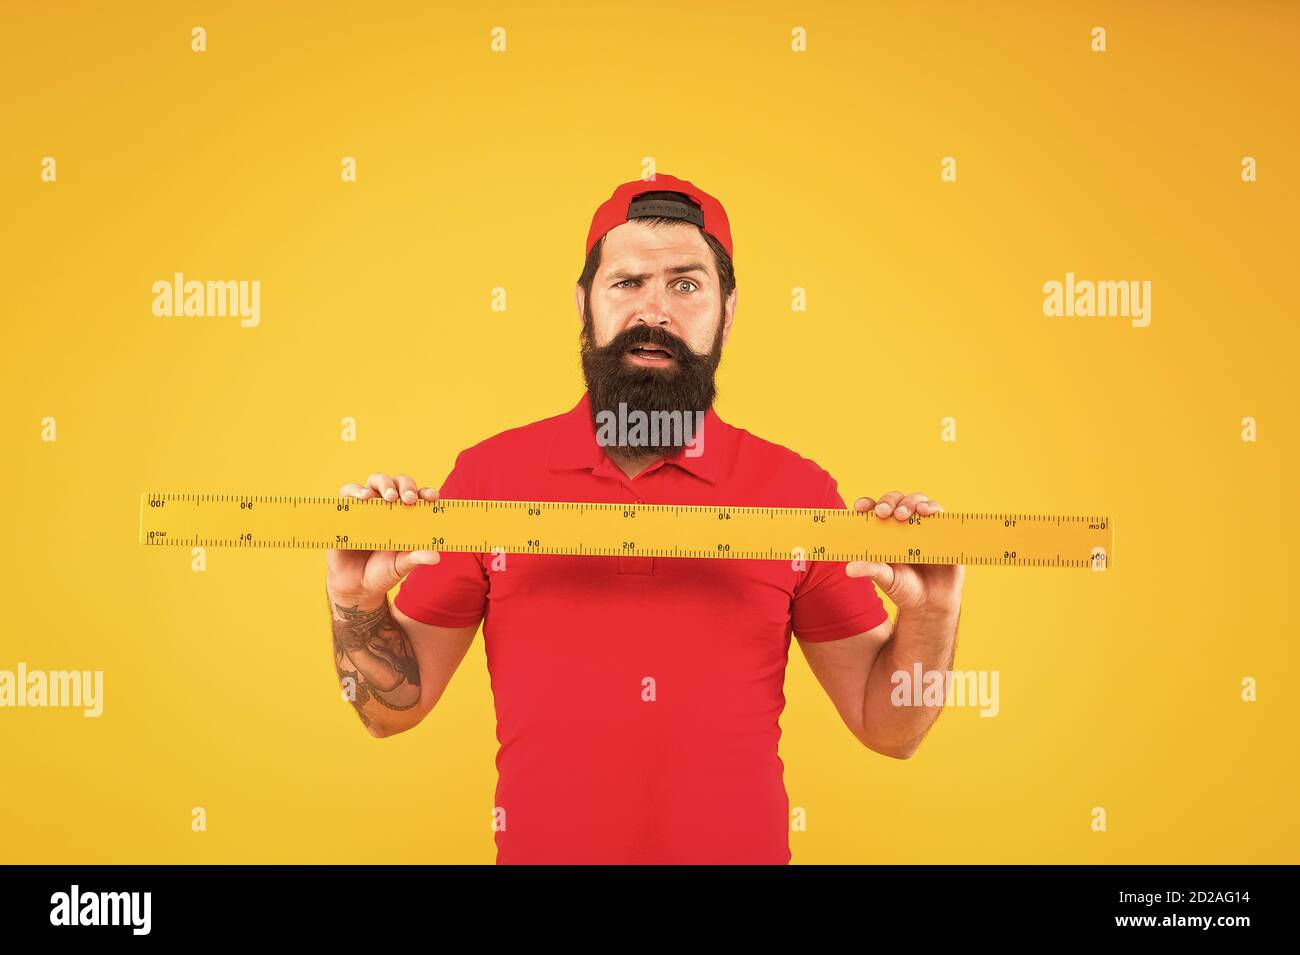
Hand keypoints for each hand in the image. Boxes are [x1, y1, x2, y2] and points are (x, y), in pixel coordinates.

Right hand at [326, 473, 441, 603]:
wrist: (355, 587)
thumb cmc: (382, 573)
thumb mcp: (401, 566)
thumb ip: (417, 558)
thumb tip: (436, 556)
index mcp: (406, 516)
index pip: (418, 496)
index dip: (426, 493)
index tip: (433, 498)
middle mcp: (387, 507)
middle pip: (398, 482)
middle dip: (406, 486)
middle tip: (409, 499)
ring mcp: (367, 507)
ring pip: (375, 481)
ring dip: (384, 483)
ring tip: (389, 497)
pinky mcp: (346, 511)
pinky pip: (348, 492)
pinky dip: (355, 490)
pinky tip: (363, 497)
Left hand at [844, 491, 964, 614]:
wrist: (932, 604)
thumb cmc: (904, 589)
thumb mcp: (886, 579)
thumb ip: (870, 570)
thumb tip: (849, 568)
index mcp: (884, 532)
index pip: (873, 510)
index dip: (867, 505)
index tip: (860, 508)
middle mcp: (903, 524)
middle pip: (895, 501)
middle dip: (888, 502)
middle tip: (884, 512)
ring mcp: (924, 525)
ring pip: (917, 501)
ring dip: (909, 502)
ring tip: (904, 515)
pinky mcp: (943, 530)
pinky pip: (939, 512)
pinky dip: (932, 507)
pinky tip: (926, 512)